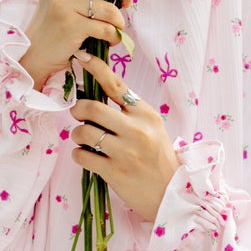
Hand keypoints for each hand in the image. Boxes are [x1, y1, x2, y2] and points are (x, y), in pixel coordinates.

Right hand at [19, 0, 136, 90]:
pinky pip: (106, 29)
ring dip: (119, 21)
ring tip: (113, 28)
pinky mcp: (70, 25)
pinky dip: (113, 37)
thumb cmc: (60, 19)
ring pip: (111, 8)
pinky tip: (106, 39)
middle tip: (127, 2)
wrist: (35, 50)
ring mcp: (64, 3)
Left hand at [67, 52, 178, 224]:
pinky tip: (87, 156)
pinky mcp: (114, 172)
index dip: (96, 68)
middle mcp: (136, 130)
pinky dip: (79, 154)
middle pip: (92, 107)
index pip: (116, 84)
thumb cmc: (158, 157)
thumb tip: (98, 91)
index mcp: (146, 114)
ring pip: (83, 131)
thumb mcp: (152, 127)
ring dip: (78, 134)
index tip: (81, 56)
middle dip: (78, 109)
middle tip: (79, 114)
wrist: (172, 193)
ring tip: (86, 140)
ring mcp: (125, 152)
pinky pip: (82, 155)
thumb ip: (130, 110)